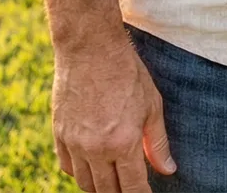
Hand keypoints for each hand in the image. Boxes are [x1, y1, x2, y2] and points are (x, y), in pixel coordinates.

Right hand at [51, 38, 175, 192]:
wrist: (90, 48)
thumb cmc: (127, 72)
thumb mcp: (152, 105)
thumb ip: (158, 142)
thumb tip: (167, 170)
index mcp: (123, 143)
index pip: (133, 189)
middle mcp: (96, 149)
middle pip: (107, 191)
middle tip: (130, 186)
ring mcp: (74, 143)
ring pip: (85, 183)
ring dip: (100, 186)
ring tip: (112, 178)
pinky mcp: (59, 134)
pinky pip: (67, 166)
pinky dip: (79, 171)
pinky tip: (91, 164)